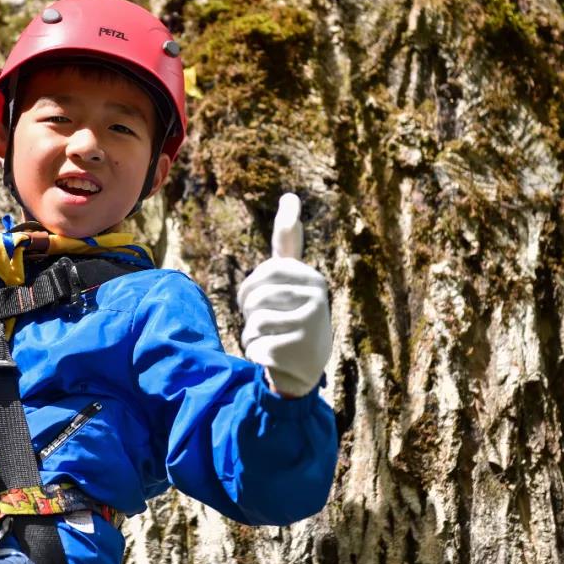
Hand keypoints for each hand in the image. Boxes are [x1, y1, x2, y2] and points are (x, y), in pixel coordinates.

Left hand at [237, 193, 331, 396]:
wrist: (303, 368)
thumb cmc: (289, 315)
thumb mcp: (289, 279)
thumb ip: (288, 242)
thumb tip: (290, 195)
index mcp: (309, 276)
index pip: (277, 261)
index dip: (269, 256)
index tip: (282, 223)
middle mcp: (316, 295)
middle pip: (255, 291)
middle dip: (247, 306)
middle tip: (258, 318)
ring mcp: (311, 321)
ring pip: (255, 318)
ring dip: (251, 331)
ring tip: (269, 336)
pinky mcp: (300, 348)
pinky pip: (256, 342)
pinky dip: (254, 351)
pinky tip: (272, 355)